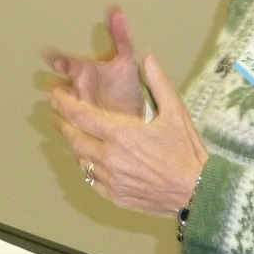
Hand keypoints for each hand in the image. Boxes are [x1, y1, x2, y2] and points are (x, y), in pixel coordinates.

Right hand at [42, 6, 143, 116]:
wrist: (133, 115)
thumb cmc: (126, 86)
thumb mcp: (126, 60)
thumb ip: (121, 37)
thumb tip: (117, 11)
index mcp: (84, 70)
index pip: (67, 62)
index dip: (60, 60)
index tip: (55, 58)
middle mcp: (76, 86)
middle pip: (58, 84)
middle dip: (53, 85)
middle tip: (51, 87)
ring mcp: (75, 104)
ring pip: (60, 102)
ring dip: (57, 103)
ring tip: (55, 103)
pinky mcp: (78, 121)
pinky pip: (67, 119)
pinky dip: (64, 119)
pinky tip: (63, 119)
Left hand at [49, 52, 207, 217]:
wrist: (198, 191)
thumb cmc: (187, 153)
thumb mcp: (176, 112)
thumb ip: (158, 83)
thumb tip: (148, 58)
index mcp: (121, 133)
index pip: (80, 115)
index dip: (63, 103)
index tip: (55, 95)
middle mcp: (110, 157)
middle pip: (73, 138)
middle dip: (63, 124)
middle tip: (59, 114)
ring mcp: (110, 178)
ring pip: (80, 159)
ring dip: (75, 145)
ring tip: (73, 134)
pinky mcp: (115, 195)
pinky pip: (91, 179)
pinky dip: (88, 167)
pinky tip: (91, 160)